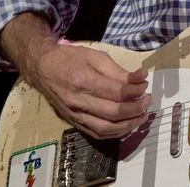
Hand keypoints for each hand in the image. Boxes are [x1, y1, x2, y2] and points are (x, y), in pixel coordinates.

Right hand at [0, 13, 149, 138]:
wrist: (41, 67)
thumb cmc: (70, 58)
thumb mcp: (96, 56)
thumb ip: (118, 71)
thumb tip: (141, 78)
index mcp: (84, 81)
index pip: (117, 93)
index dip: (136, 91)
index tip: (145, 85)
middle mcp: (78, 101)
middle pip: (113, 113)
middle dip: (136, 109)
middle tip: (147, 101)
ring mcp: (74, 114)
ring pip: (105, 128)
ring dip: (128, 125)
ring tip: (141, 115)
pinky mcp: (72, 121)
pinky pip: (96, 133)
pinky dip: (114, 133)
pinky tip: (126, 125)